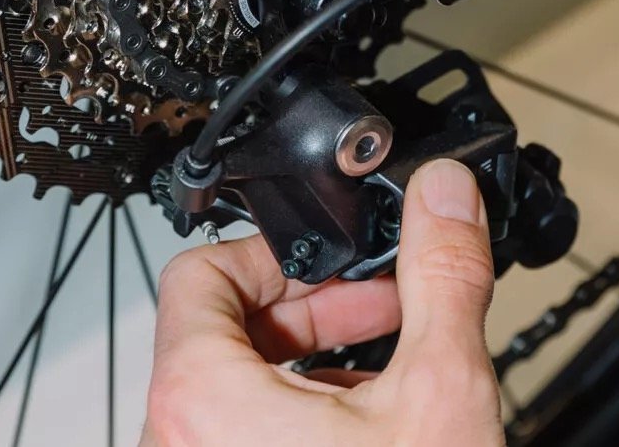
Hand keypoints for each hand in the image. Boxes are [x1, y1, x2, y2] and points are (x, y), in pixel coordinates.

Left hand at [141, 159, 503, 445]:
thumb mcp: (440, 392)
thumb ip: (443, 277)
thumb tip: (444, 196)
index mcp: (200, 403)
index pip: (197, 274)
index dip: (278, 252)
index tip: (337, 260)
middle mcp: (174, 441)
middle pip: (220, 326)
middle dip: (315, 304)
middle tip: (381, 305)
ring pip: (233, 383)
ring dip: (314, 358)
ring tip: (388, 362)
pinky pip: (238, 432)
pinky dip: (299, 412)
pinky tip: (373, 423)